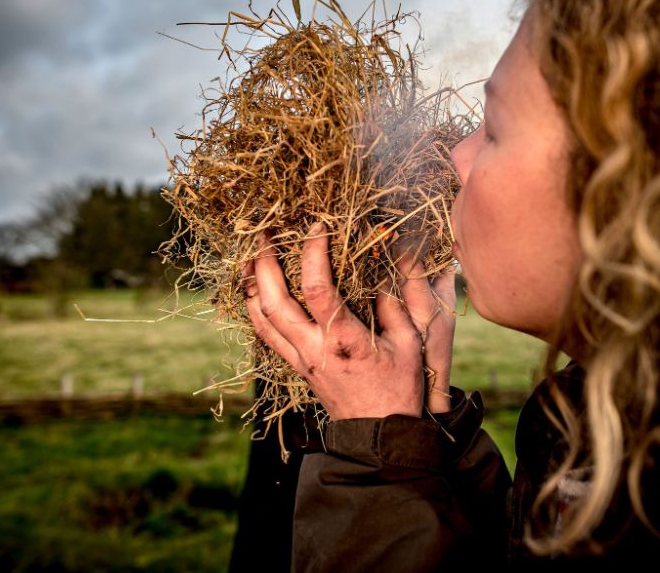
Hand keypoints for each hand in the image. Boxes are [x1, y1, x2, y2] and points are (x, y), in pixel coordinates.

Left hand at [244, 222, 456, 419]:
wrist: (378, 434)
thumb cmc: (399, 387)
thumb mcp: (409, 342)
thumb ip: (395, 302)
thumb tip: (390, 261)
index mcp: (344, 340)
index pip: (318, 288)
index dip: (313, 252)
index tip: (316, 226)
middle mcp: (314, 349)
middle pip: (274, 303)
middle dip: (264, 264)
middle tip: (264, 234)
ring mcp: (300, 359)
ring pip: (261, 319)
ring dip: (252, 285)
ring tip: (250, 256)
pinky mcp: (296, 366)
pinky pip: (265, 334)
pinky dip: (255, 309)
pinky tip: (255, 290)